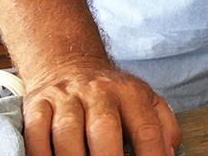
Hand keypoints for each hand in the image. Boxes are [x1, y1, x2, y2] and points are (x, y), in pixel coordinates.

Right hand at [23, 59, 180, 155]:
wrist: (71, 62)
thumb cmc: (112, 94)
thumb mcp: (145, 99)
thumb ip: (163, 126)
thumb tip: (170, 154)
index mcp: (131, 93)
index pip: (146, 128)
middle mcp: (100, 92)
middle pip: (104, 128)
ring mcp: (67, 97)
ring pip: (68, 132)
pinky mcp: (38, 104)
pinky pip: (36, 132)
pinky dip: (41, 154)